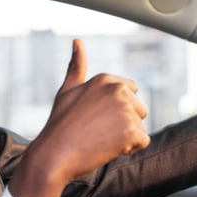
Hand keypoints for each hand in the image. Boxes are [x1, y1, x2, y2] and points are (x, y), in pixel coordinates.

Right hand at [9, 39, 150, 196]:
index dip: (116, 109)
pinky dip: (129, 149)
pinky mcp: (132, 131)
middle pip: (139, 110)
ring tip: (100, 140)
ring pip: (140, 127)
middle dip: (125, 123)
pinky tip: (107, 148)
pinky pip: (142, 142)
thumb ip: (76, 66)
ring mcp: (126, 110)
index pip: (131, 92)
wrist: (54, 155)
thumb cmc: (59, 125)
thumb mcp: (67, 91)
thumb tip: (77, 41)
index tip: (97, 119)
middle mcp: (118, 91)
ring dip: (125, 138)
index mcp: (105, 80)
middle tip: (97, 132)